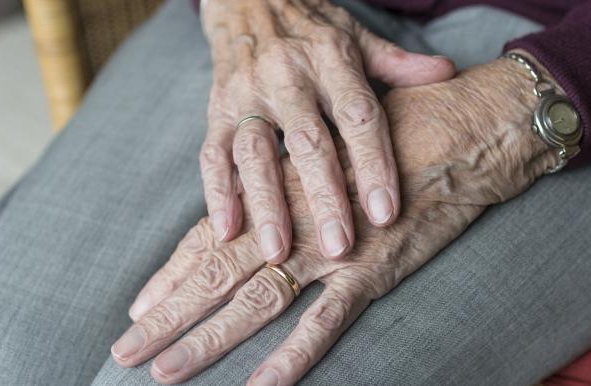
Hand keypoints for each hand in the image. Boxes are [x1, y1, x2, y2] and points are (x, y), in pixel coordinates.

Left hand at [116, 58, 557, 383]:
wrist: (464, 131)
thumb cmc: (395, 135)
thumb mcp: (334, 152)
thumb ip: (295, 183)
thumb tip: (264, 210)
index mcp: (281, 191)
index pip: (212, 238)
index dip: (172, 276)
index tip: (138, 308)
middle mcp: (294, 220)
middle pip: (217, 274)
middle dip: (169, 316)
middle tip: (126, 352)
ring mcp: (332, 248)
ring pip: (256, 302)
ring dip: (208, 340)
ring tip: (164, 371)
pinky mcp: (375, 270)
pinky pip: (327, 321)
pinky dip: (294, 355)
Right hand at [198, 0, 454, 261]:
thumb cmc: (311, 27)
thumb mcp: (356, 37)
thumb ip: (398, 63)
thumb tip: (448, 73)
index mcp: (331, 60)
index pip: (358, 116)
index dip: (373, 164)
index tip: (386, 213)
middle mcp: (287, 77)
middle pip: (308, 142)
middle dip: (323, 196)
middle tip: (339, 247)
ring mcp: (246, 94)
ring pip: (255, 153)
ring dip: (267, 204)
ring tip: (279, 252)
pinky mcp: (216, 110)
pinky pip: (213, 154)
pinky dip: (218, 193)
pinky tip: (227, 231)